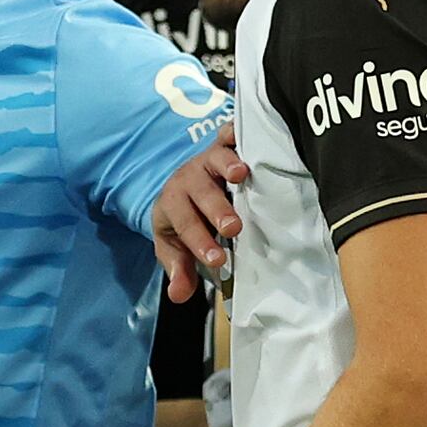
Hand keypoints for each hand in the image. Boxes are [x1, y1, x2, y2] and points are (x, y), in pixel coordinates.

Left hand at [149, 141, 246, 300]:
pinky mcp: (226, 144)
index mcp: (175, 203)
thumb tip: (178, 295)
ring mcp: (209, 159)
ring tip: (242, 174)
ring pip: (217, 159)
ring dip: (228, 165)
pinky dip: (238, 131)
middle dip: (216, 209)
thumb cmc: (183, 220)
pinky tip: (251, 133)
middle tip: (233, 227)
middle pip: (201, 192)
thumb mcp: (174, 246)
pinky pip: (230, 133)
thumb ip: (179, 270)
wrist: (182, 184)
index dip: (199, 242)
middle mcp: (191, 178)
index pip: (185, 224)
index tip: (217, 259)